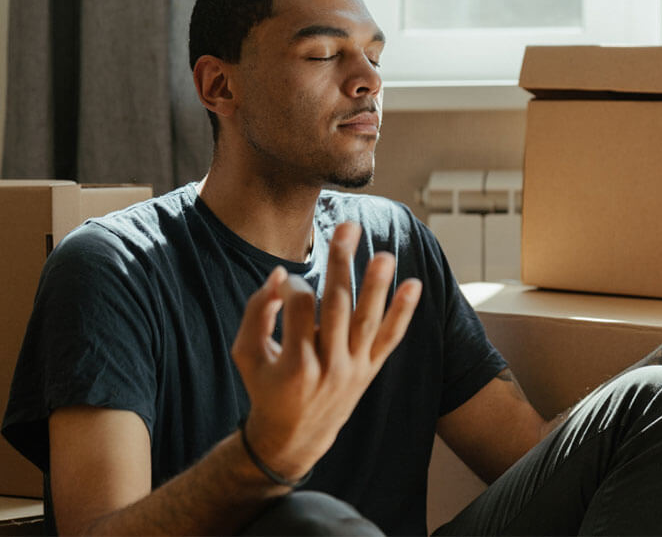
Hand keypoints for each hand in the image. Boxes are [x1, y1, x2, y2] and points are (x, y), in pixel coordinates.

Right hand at [230, 222, 421, 480]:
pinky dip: (403, 313)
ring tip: (385, 254)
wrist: (294, 435)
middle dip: (342, 264)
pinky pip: (389, 339)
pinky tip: (414, 285)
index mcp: (295, 363)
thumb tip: (279, 274)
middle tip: (348, 227)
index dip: (294, 285)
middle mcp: (329, 366)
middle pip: (338, 306)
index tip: (286, 281)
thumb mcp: (247, 354)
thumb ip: (257, 311)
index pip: (301, 307)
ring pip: (368, 322)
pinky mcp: (370, 370)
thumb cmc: (265, 387)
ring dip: (378, 286)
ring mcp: (354, 369)